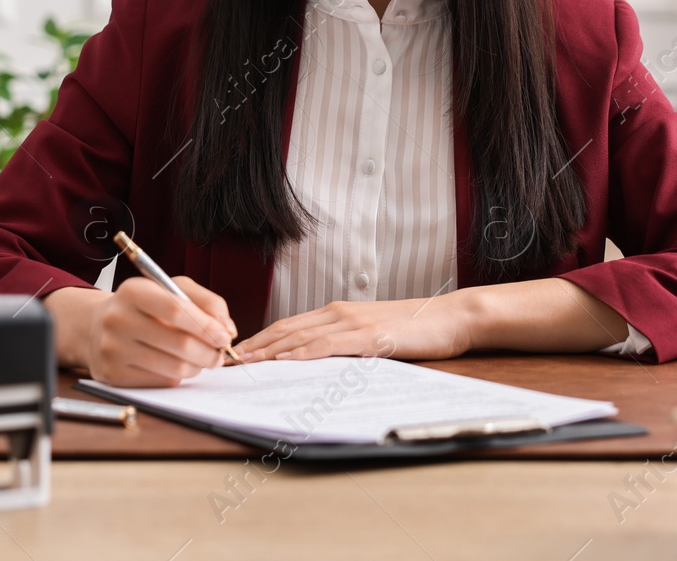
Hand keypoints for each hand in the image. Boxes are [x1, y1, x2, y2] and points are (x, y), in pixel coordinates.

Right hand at [50, 277, 237, 386]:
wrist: (98, 327)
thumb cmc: (145, 307)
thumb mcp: (173, 289)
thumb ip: (206, 302)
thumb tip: (227, 329)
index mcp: (133, 291)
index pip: (175, 309)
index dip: (205, 325)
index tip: (225, 336)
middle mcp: (118, 319)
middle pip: (178, 343)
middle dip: (209, 352)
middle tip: (220, 354)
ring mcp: (112, 349)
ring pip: (173, 367)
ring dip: (197, 366)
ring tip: (202, 360)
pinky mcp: (113, 375)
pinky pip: (160, 381)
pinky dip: (179, 376)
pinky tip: (179, 365)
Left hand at [234, 295, 473, 363]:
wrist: (452, 317)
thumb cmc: (417, 329)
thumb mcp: (374, 335)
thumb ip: (346, 344)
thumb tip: (319, 363)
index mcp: (337, 313)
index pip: (289, 325)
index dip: (260, 339)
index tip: (236, 353)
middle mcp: (338, 313)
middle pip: (285, 329)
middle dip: (253, 345)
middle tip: (224, 359)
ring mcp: (352, 323)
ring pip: (299, 336)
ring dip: (267, 350)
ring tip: (242, 362)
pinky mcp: (368, 336)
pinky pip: (326, 345)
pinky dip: (300, 353)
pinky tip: (283, 361)